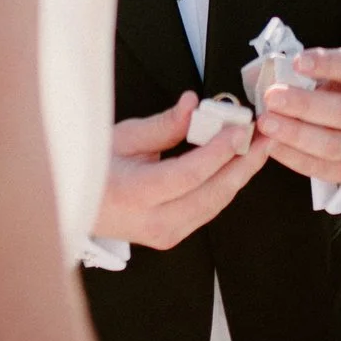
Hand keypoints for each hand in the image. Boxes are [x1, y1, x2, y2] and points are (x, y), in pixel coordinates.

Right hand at [91, 92, 270, 251]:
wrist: (76, 204)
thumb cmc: (93, 168)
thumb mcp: (122, 137)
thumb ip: (163, 125)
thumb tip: (193, 105)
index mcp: (135, 195)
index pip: (189, 175)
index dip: (219, 151)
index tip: (239, 129)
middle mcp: (153, 222)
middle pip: (211, 194)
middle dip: (244, 163)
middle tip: (264, 136)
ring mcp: (165, 234)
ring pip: (215, 204)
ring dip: (240, 174)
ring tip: (258, 146)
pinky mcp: (173, 235)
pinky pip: (208, 208)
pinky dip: (225, 184)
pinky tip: (237, 164)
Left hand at [256, 46, 340, 184]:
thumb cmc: (340, 90)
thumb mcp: (335, 71)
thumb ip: (311, 71)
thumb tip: (274, 75)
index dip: (326, 64)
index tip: (296, 62)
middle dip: (304, 105)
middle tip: (271, 97)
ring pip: (333, 145)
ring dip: (296, 134)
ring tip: (266, 123)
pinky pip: (320, 167)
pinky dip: (292, 156)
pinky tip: (271, 144)